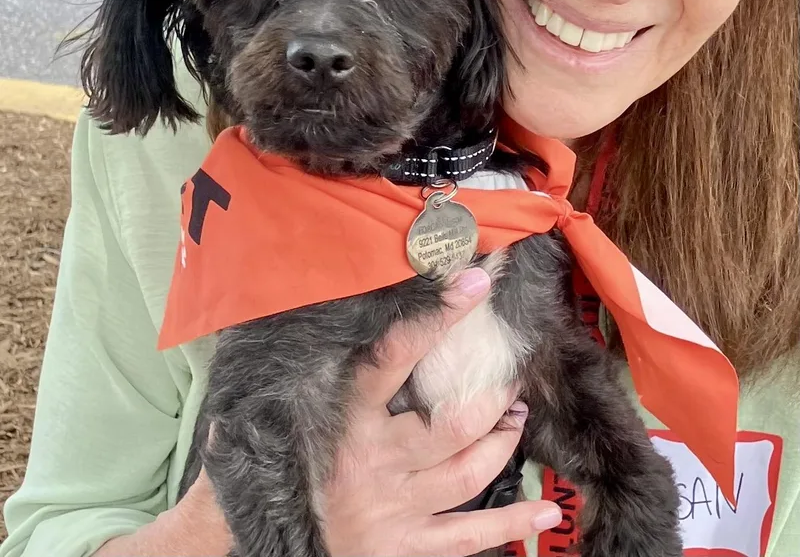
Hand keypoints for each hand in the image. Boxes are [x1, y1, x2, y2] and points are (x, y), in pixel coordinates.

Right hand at [96, 267, 560, 556]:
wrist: (245, 544)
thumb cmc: (262, 465)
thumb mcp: (273, 410)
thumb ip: (302, 368)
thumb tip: (310, 309)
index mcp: (343, 421)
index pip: (394, 358)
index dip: (436, 318)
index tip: (473, 284)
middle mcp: (374, 464)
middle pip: (452, 425)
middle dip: (492, 396)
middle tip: (509, 375)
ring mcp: (393, 510)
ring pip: (468, 472)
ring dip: (502, 439)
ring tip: (516, 415)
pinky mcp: (403, 548)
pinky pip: (469, 538)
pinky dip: (511, 522)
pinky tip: (545, 504)